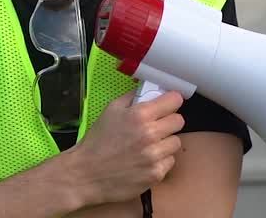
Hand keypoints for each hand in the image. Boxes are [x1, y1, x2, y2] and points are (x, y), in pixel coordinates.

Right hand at [69, 88, 185, 204]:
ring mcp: (154, 156)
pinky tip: (145, 161)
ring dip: (165, 143)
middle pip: (179, 121)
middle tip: (156, 126)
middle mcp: (150, 134)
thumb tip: (148, 90)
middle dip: (169, 121)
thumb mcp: (110, 110)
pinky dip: (160, 161)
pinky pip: (169, 162)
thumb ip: (132, 97)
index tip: (168, 105)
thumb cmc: (97, 141)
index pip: (175, 100)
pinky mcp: (156, 174)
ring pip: (176, 142)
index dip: (171, 101)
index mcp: (140, 115)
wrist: (86, 174)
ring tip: (149, 146)